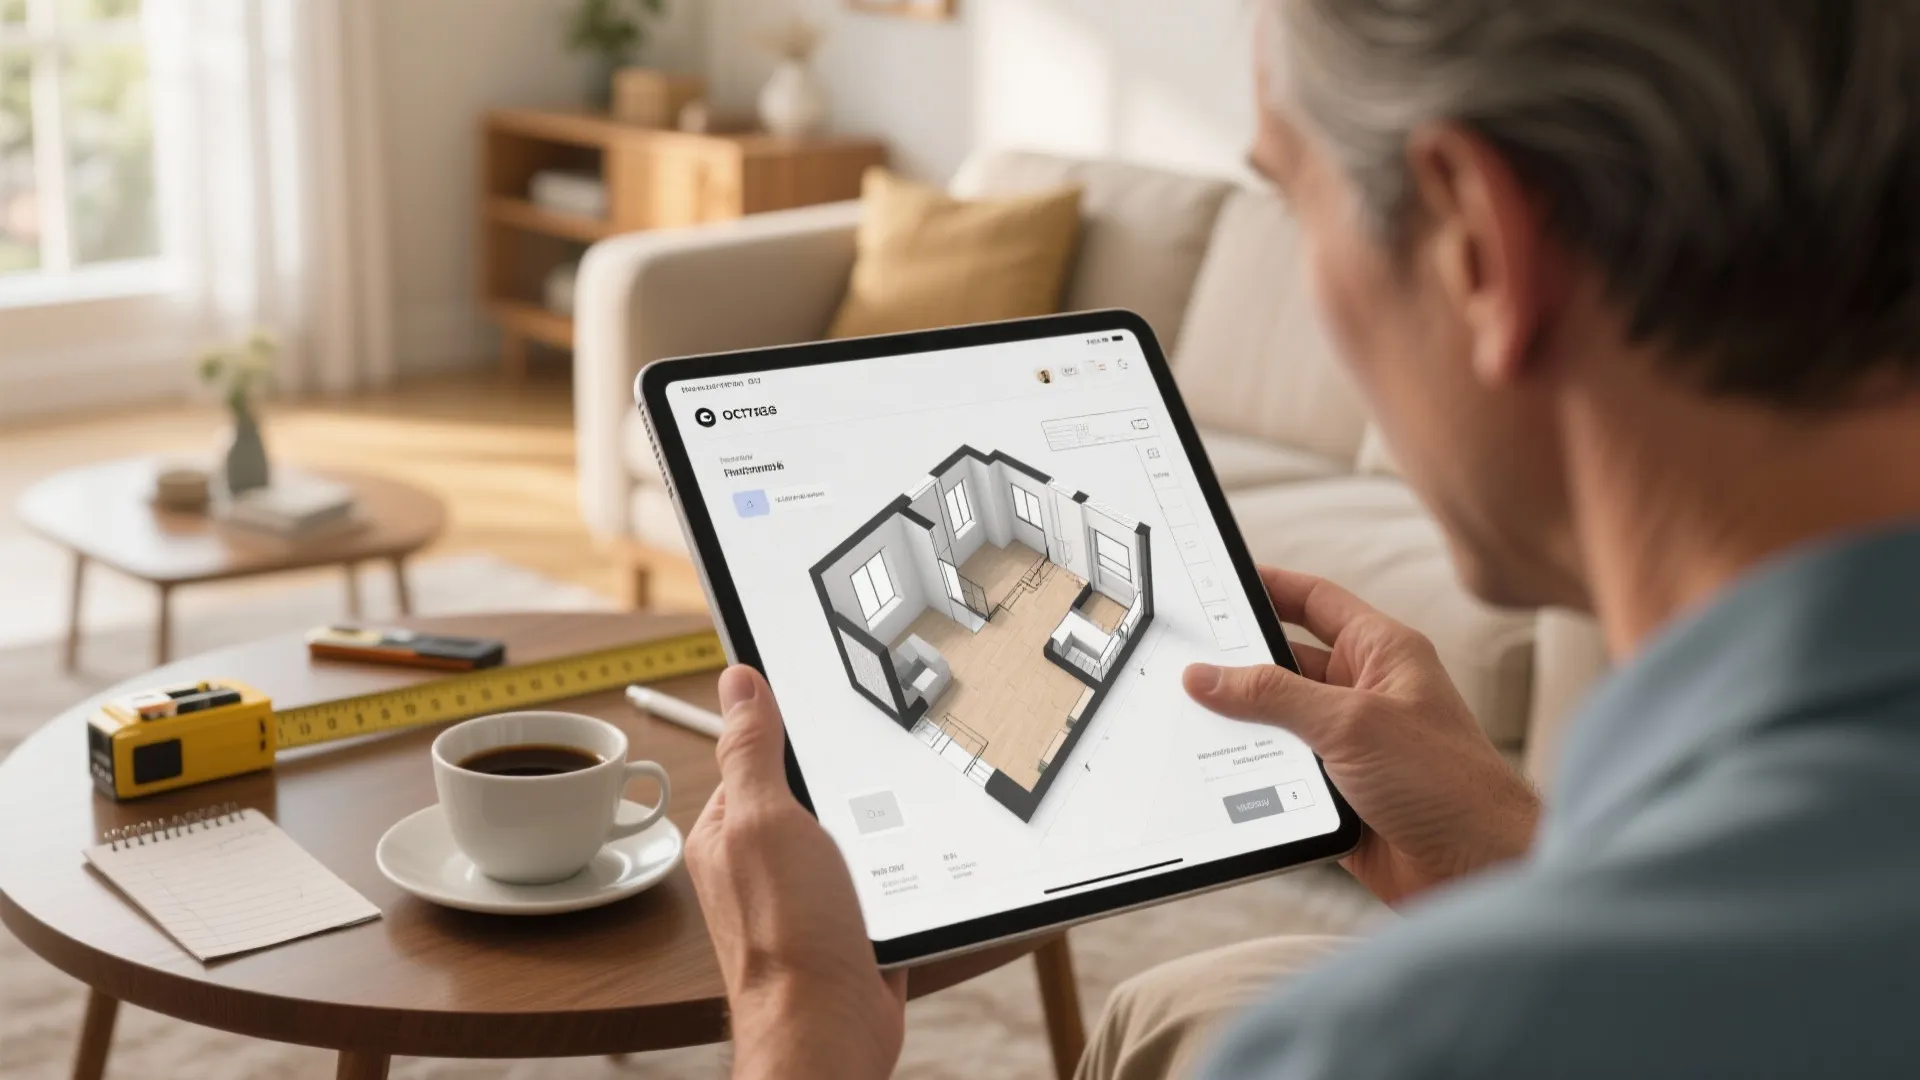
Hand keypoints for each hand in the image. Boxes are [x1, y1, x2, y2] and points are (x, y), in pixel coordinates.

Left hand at [685, 666, 905, 1079]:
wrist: (831, 1028)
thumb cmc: (786, 938)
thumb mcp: (764, 820)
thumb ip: (750, 751)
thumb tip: (737, 681)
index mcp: (726, 833)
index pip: (751, 757)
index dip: (788, 730)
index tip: (826, 704)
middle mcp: (761, 865)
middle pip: (808, 794)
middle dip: (843, 784)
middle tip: (870, 772)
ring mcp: (804, 898)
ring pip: (849, 837)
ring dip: (875, 832)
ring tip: (894, 826)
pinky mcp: (846, 926)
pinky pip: (877, 880)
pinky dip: (896, 873)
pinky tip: (911, 869)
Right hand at [1185, 567, 1539, 904]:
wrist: (1478, 869)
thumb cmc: (1448, 784)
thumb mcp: (1351, 723)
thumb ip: (1274, 695)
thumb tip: (1210, 676)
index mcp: (1383, 653)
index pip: (1316, 601)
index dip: (1269, 587)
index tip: (1223, 584)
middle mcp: (1366, 694)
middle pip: (1286, 665)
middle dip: (1241, 667)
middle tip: (1189, 661)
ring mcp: (1351, 745)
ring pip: (1278, 724)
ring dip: (1247, 729)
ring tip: (1198, 723)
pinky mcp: (1338, 794)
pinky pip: (1281, 775)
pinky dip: (1255, 778)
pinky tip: (1224, 777)